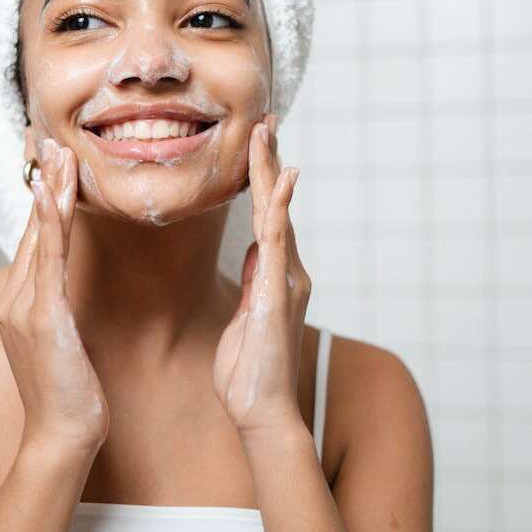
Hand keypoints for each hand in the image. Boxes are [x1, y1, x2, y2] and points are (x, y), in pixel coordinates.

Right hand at [0, 138, 108, 452]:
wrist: (61, 434)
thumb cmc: (67, 391)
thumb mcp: (60, 340)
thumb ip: (56, 306)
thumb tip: (64, 286)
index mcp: (20, 301)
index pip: (34, 237)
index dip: (41, 196)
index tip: (46, 160)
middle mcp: (15, 297)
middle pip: (32, 226)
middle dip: (40, 179)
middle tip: (45, 136)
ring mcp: (24, 306)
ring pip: (39, 234)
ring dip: (48, 189)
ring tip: (56, 150)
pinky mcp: (41, 317)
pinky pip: (48, 259)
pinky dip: (49, 222)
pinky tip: (51, 193)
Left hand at [213, 113, 311, 438]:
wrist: (261, 410)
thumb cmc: (250, 371)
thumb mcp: (246, 315)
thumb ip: (255, 280)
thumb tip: (256, 250)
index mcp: (273, 274)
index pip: (266, 216)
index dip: (260, 179)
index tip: (257, 145)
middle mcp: (285, 270)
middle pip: (274, 205)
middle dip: (269, 162)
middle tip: (266, 121)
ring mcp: (284, 278)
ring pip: (276, 213)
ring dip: (271, 171)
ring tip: (267, 132)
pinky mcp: (278, 291)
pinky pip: (278, 240)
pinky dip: (279, 206)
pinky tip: (280, 178)